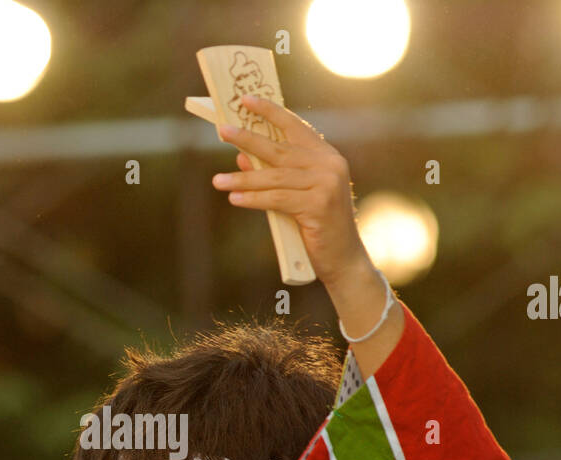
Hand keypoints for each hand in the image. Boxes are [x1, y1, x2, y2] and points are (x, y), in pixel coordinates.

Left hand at [211, 95, 366, 288]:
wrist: (343, 258)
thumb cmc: (318, 226)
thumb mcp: (295, 196)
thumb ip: (273, 175)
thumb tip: (241, 157)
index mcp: (326, 156)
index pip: (295, 127)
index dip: (270, 111)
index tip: (245, 100)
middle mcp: (329, 165)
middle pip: (280, 149)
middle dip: (248, 138)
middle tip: (222, 130)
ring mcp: (326, 184)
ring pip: (274, 176)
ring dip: (242, 178)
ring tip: (217, 181)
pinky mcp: (319, 205)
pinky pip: (277, 199)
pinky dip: (253, 199)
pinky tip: (235, 199)